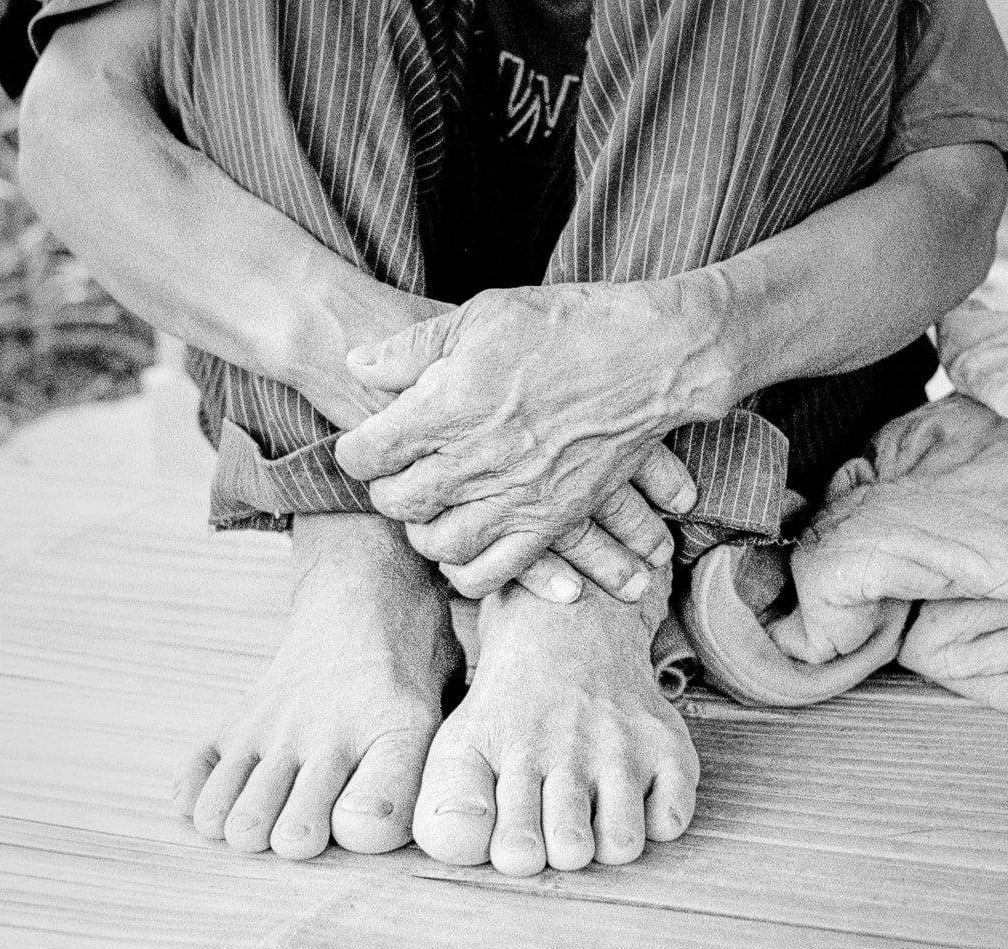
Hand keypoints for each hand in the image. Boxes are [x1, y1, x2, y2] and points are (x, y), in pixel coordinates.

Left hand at [336, 282, 733, 596]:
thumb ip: (411, 349)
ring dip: (424, 535)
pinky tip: (466, 553)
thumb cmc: (564, 326)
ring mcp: (516, 497)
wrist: (650, 358)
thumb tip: (356, 365)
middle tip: (395, 478)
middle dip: (386, 492)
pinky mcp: (553, 520)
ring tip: (428, 515)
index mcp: (449, 407)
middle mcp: (476, 461)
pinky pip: (496, 571)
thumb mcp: (480, 315)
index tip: (365, 444)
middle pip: (399, 502)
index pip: (368, 453)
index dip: (356, 450)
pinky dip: (469, 573)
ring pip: (441, 545)